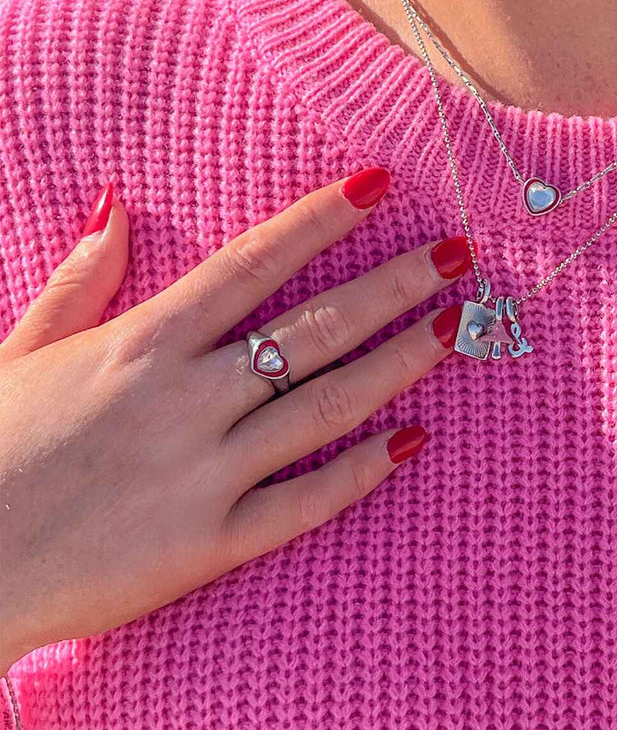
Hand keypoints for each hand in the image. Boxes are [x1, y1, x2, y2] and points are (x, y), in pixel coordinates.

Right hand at [0, 169, 469, 675]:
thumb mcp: (21, 348)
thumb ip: (81, 276)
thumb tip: (116, 201)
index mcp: (142, 342)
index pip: (253, 261)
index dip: (323, 218)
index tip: (380, 185)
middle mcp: (185, 398)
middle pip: (315, 327)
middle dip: (394, 285)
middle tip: (459, 255)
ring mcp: (204, 472)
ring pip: (327, 406)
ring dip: (400, 363)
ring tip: (455, 328)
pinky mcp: (210, 544)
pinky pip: (305, 502)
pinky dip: (362, 471)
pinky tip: (414, 441)